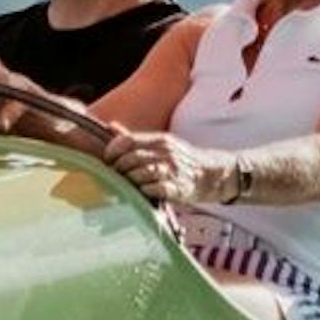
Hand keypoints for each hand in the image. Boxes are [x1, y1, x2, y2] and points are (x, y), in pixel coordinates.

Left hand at [100, 127, 220, 207]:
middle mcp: (166, 153)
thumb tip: (111, 127)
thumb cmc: (181, 160)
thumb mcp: (161, 143)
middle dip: (119, 169)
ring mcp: (173, 171)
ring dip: (130, 181)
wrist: (212, 173)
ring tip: (129, 185)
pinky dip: (145, 192)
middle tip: (115, 176)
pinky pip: (155, 190)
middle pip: (131, 159)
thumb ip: (135, 138)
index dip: (112, 151)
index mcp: (159, 140)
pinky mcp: (178, 188)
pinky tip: (144, 192)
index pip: (128, 141)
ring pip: (141, 174)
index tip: (108, 160)